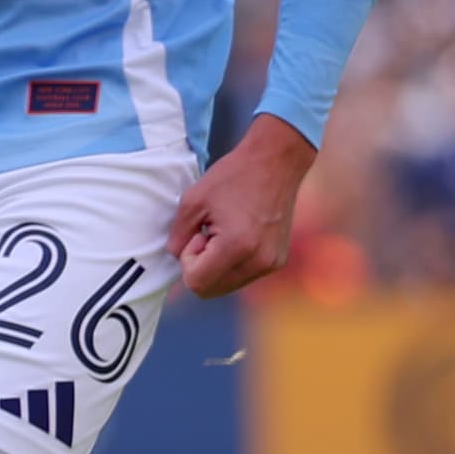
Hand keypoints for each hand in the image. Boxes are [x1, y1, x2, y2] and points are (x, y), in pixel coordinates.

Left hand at [169, 118, 316, 297]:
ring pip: (226, 286)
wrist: (275, 163)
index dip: (187, 261)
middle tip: (206, 235)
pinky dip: (231, 263)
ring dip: (215, 266)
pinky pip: (243, 276)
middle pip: (211, 290)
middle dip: (200, 267)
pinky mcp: (278, 260)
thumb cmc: (232, 177)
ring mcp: (271, 263)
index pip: (197, 282)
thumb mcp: (192, 202)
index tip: (197, 234)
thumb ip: (177, 237)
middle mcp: (259, 262)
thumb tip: (176, 258)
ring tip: (222, 234)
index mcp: (237, 247)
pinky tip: (236, 236)